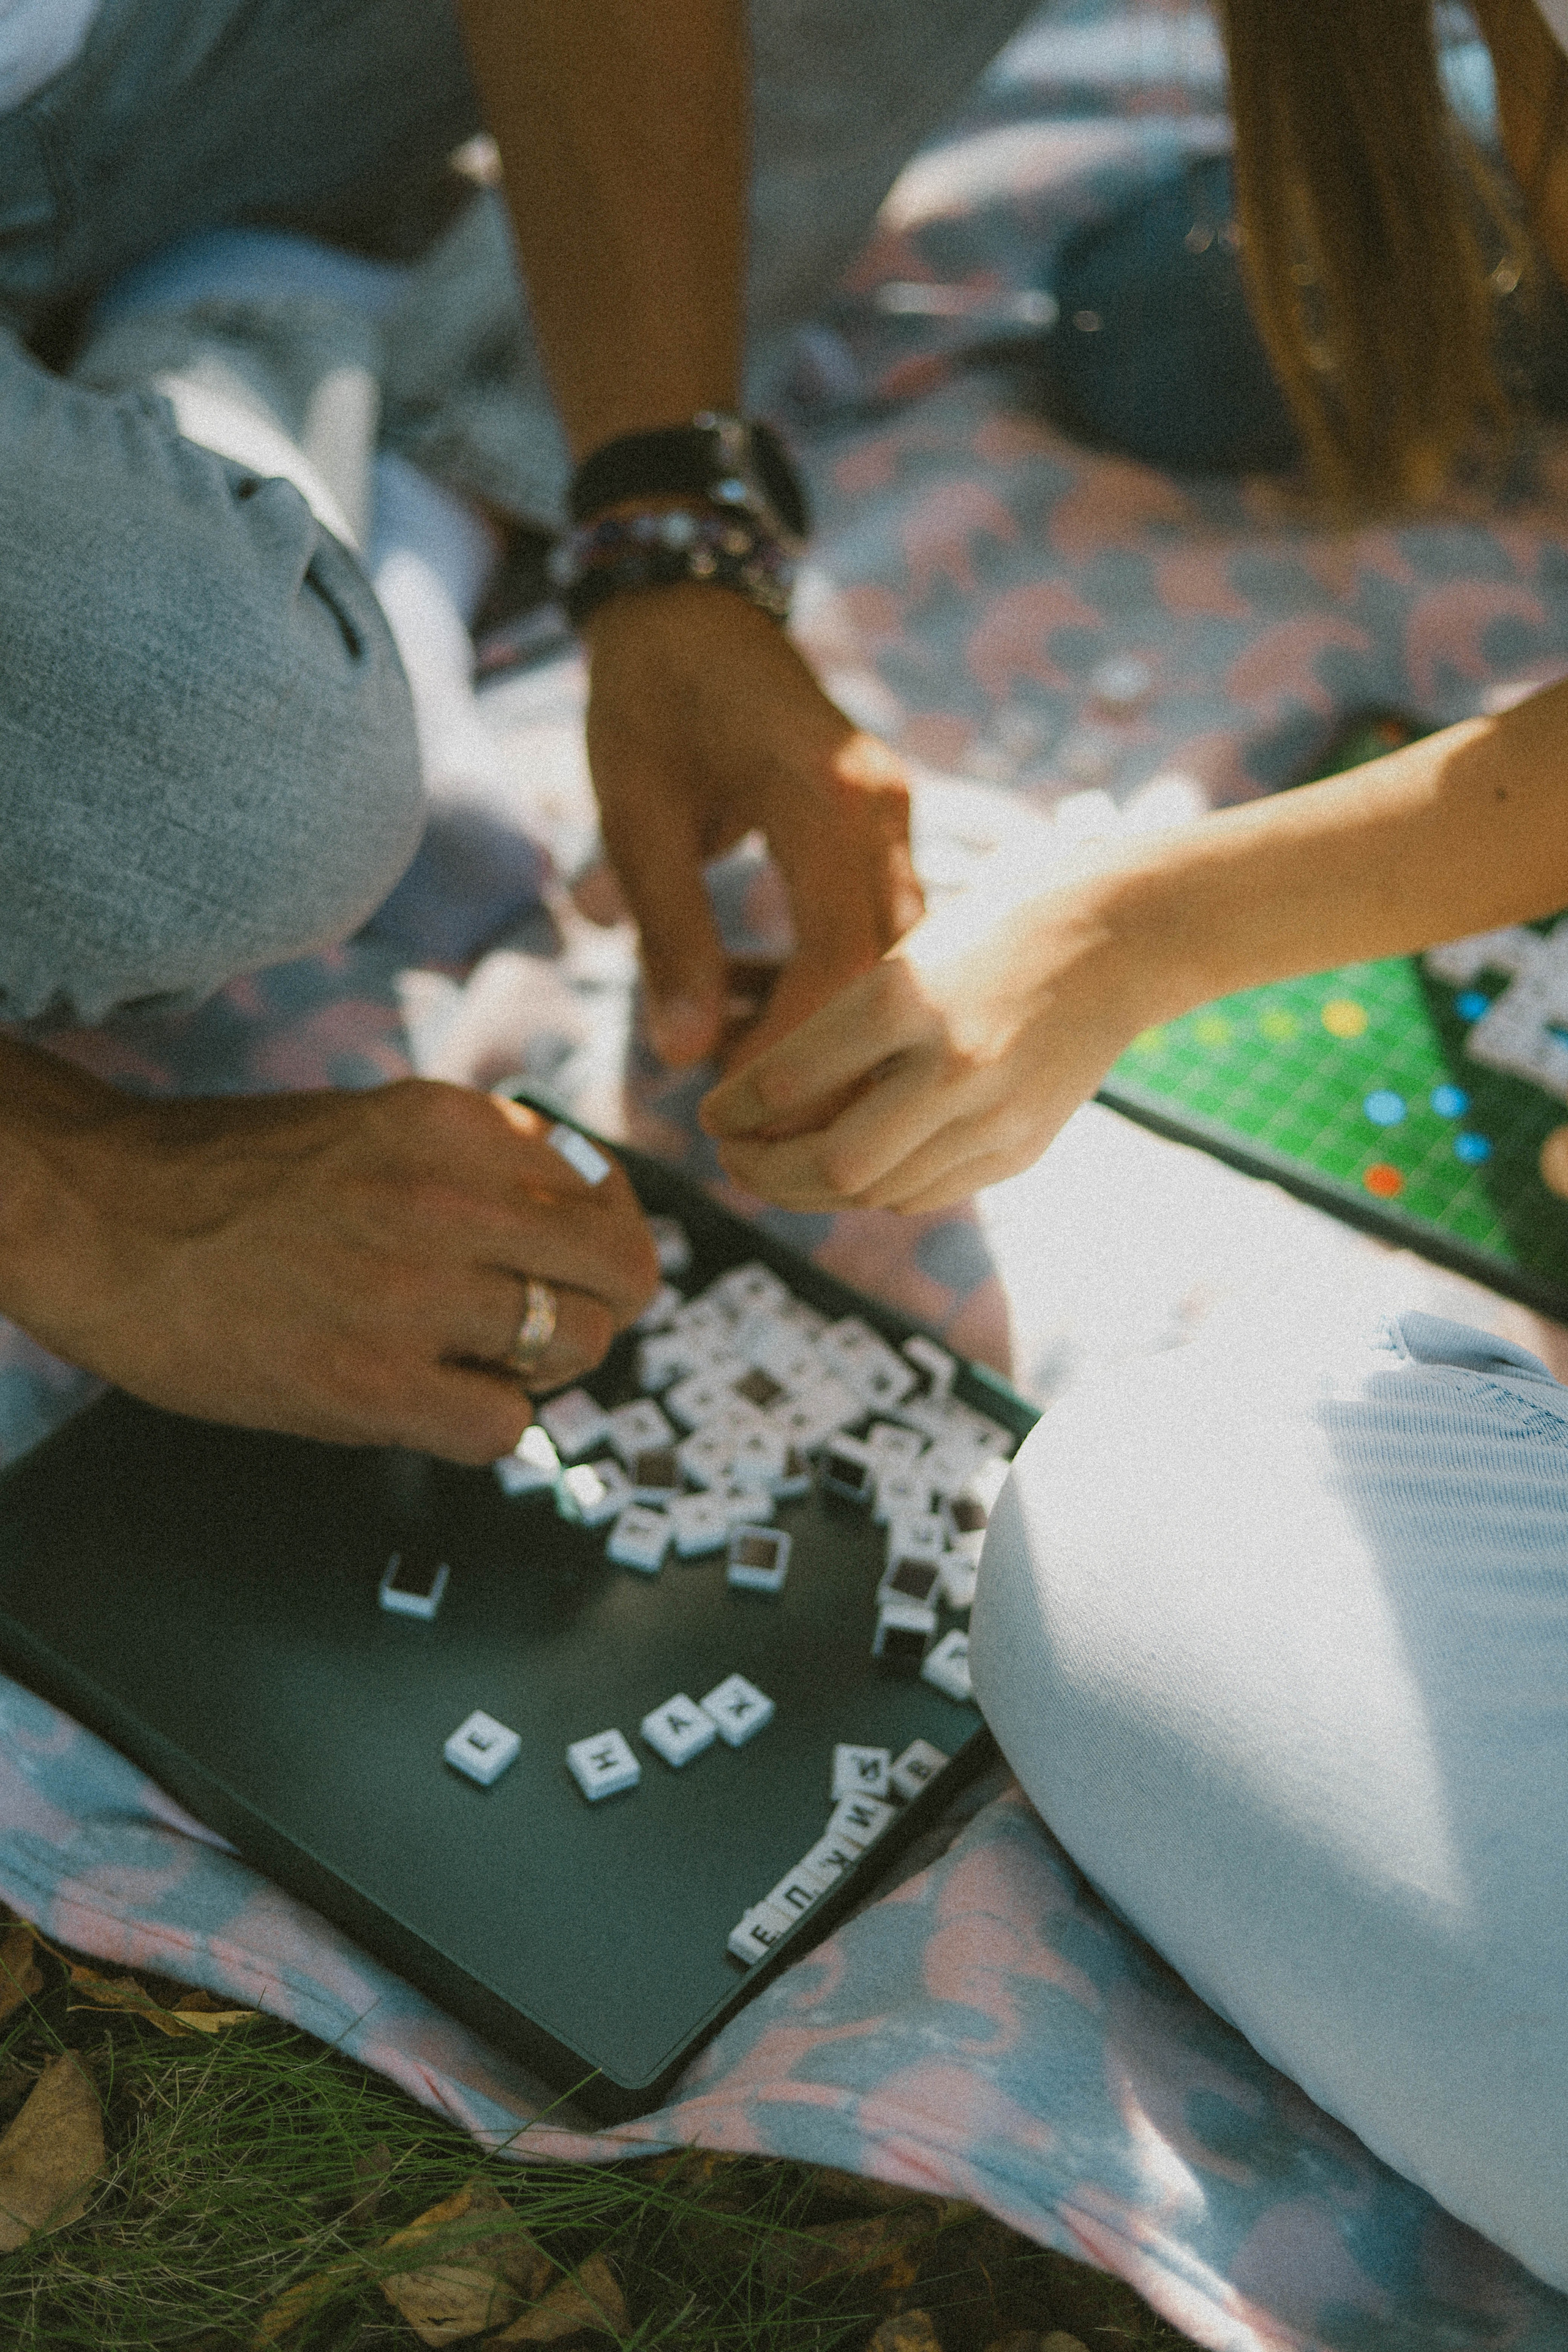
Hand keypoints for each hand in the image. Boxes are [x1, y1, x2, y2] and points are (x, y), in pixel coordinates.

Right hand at [1, 1064, 658, 1461]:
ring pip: (574, 1349)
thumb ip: (481, 1162)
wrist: (101, 1219)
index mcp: (453, 1121)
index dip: (602, 1238)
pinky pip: (504, 1427)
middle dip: (599, 1306)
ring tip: (476, 1361)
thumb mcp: (377, 1125)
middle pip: (619, 1274)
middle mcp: (449, 1197)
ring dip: (539, 1368)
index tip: (571, 1264)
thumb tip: (584, 1219)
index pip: (604, 1190)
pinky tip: (434, 1401)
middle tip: (548, 1325)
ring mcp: (411, 1293)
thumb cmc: (236, 1178)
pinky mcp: (369, 1384)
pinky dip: (486, 1424)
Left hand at [583, 586, 924, 1068]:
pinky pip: (880, 922)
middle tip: (758, 1125)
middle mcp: (883, 808)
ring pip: (894, 955)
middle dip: (829, 1058)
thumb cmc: (647, 699)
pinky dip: (834, 979)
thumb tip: (684, 1054)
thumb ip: (668, 935)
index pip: (842, 961)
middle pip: (888, 971)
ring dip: (836, 1024)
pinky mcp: (882, 819)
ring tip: (756, 1078)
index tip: (736, 1107)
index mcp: (829, 800)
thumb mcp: (637, 818)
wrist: (684, 601)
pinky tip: (769, 1010)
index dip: (797, 1050)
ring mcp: (893, 812)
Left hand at [699, 862, 1161, 1212]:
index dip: (732, 1112)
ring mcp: (994, 1115)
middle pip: (831, 1164)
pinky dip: (878, 1190)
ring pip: (876, 1192)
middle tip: (733, 1160)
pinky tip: (856, 1166)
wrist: (1127, 934)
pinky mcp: (1022, 1146)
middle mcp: (950, 1064)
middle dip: (766, 1174)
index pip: (786, 1082)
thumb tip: (769, 1099)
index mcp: (905, 995)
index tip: (709, 1117)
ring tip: (781, 1168)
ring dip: (814, 1190)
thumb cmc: (1002, 918)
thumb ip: (846, 1024)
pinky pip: (926, 1194)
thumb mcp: (909, 947)